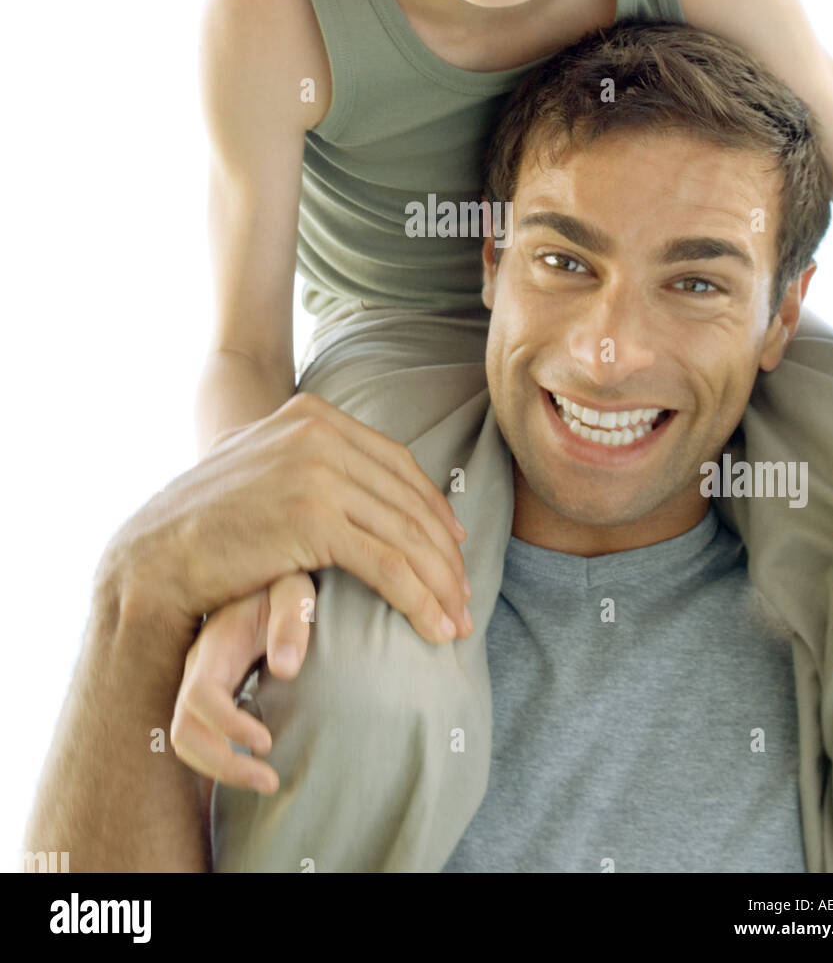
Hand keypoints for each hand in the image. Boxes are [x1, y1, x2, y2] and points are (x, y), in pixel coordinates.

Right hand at [99, 391, 470, 647]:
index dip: (432, 507)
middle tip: (465, 594)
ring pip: (406, 534)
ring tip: (457, 621)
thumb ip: (307, 459)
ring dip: (440, 583)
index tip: (454, 545)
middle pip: (409, 498)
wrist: (156, 552)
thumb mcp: (262, 467)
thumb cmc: (206, 521)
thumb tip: (356, 476)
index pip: (395, 462)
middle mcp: (319, 434)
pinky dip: (419, 600)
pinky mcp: (315, 519)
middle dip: (444, 552)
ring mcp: (318, 472)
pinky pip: (388, 564)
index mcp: (311, 415)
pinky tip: (435, 628)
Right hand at [171, 572, 315, 793]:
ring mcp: (199, 682)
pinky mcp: (211, 695)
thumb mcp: (295, 588)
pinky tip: (256, 768)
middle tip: (271, 782)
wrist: (270, 572)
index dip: (227, 726)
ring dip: (221, 770)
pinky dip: (221, 761)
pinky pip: (200, 736)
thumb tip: (285, 669)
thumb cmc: (285, 581)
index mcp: (214, 643)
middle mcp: (198, 667)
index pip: (199, 696)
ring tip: (269, 783)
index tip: (267, 743)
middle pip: (184, 731)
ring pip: (186, 740)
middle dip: (221, 764)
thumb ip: (291, 619)